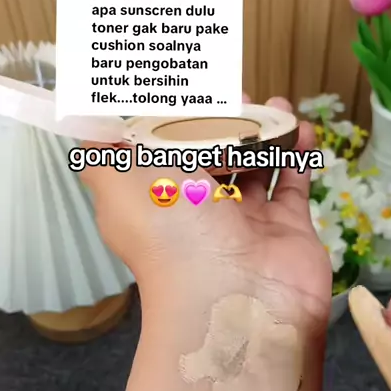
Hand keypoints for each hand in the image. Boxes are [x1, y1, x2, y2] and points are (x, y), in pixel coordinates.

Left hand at [81, 95, 331, 337]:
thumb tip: (88, 126)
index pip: (158, 154)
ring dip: (263, 132)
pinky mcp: (285, 229)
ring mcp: (244, 222)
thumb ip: (104, 149)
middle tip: (240, 94)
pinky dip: (297, 154)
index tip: (189, 90)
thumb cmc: (173, 231)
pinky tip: (302, 127)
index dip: (171, 121)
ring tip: (274, 104)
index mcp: (153, 201)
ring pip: (254, 167)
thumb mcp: (120, 181)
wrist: (235, 300)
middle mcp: (196, 213)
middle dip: (223, 122)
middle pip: (209, 156)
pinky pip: (291, 184)